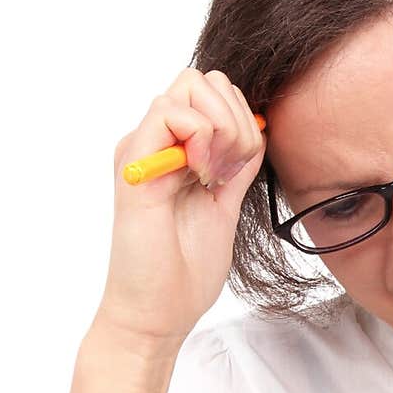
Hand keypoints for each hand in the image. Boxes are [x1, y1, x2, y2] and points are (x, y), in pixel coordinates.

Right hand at [97, 69, 266, 344]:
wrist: (158, 313)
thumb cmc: (186, 272)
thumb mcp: (226, 205)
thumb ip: (238, 166)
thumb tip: (258, 127)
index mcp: (176, 152)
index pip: (215, 94)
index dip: (242, 118)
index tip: (243, 167)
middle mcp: (156, 144)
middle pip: (202, 80)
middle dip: (235, 116)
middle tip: (232, 169)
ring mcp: (143, 150)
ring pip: (189, 85)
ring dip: (222, 126)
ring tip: (217, 174)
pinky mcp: (133, 162)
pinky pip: (169, 110)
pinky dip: (201, 136)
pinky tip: (204, 176)